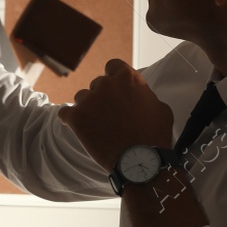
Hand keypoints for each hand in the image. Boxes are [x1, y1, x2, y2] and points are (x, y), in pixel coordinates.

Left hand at [57, 59, 173, 172]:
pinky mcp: (76, 117)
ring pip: (81, 98)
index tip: (115, 89)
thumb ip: (145, 95)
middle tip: (109, 114)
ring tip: (98, 125)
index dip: (113, 77)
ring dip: (88, 108)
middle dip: (102, 96)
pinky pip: (65, 113)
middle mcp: (107, 84)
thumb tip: (139, 95)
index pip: (113, 66)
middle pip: (97, 84)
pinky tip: (79, 127)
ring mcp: (89, 100)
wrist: (140, 160)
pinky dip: (70, 119)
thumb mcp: (161, 108)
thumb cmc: (154, 136)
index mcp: (128, 77)